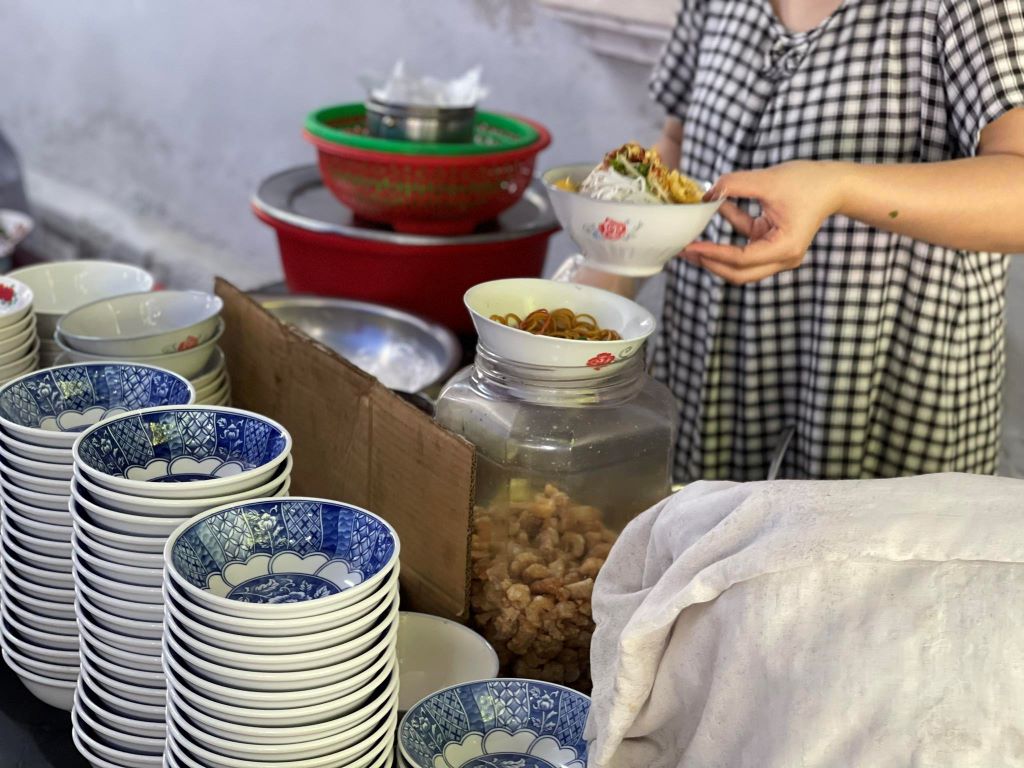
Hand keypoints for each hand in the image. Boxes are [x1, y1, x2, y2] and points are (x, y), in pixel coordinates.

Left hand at [681, 160, 847, 283]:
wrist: (835, 184)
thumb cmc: (809, 182)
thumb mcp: (768, 180)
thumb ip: (735, 185)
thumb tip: (707, 193)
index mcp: (784, 248)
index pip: (740, 259)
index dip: (712, 254)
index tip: (689, 247)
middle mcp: (782, 258)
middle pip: (738, 273)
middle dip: (710, 263)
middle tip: (684, 252)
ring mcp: (778, 254)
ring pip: (740, 263)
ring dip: (717, 250)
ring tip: (692, 239)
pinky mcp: (772, 244)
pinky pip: (746, 243)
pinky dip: (732, 227)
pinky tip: (720, 208)